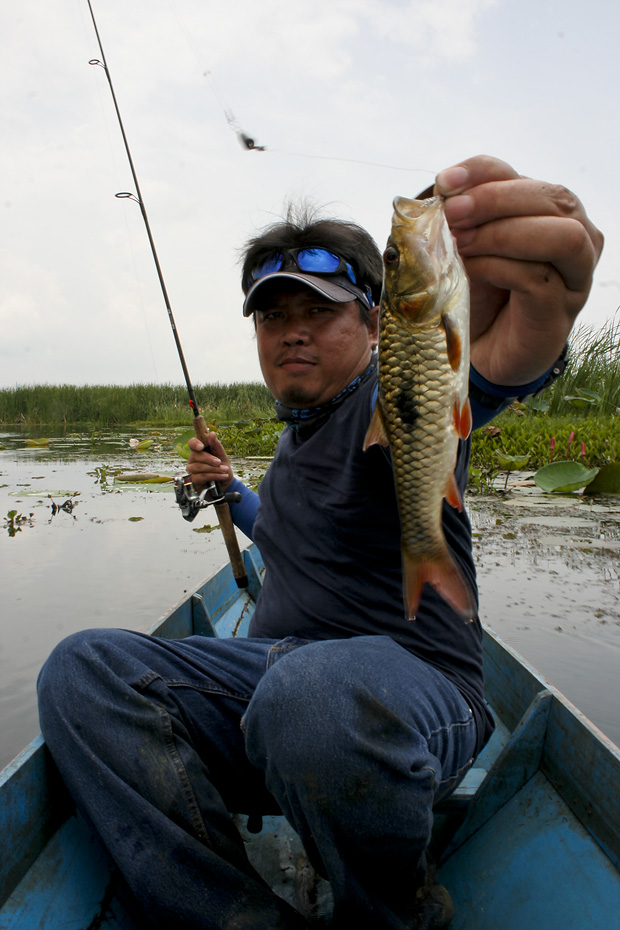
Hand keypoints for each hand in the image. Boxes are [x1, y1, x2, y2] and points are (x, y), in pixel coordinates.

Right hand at [187, 433, 233, 491]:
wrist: (226, 485)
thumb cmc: (222, 469)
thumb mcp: (222, 456)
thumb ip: (217, 446)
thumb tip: (212, 433)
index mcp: (199, 451)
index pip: (192, 443)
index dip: (195, 443)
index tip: (201, 446)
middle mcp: (193, 460)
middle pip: (195, 456)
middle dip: (209, 459)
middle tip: (219, 462)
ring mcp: (191, 471)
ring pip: (198, 467)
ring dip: (214, 469)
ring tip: (225, 470)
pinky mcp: (193, 481)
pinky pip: (201, 477)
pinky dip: (214, 476)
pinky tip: (222, 476)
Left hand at [435, 155, 603, 385]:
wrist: (487, 350)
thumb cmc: (479, 295)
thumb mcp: (466, 250)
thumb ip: (461, 220)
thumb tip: (440, 194)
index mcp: (544, 209)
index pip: (515, 174)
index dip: (479, 172)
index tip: (444, 183)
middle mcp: (574, 232)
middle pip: (548, 195)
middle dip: (493, 200)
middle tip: (451, 215)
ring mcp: (575, 271)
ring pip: (559, 234)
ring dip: (503, 233)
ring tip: (461, 244)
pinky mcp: (562, 306)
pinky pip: (538, 275)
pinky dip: (499, 267)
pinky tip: (471, 271)